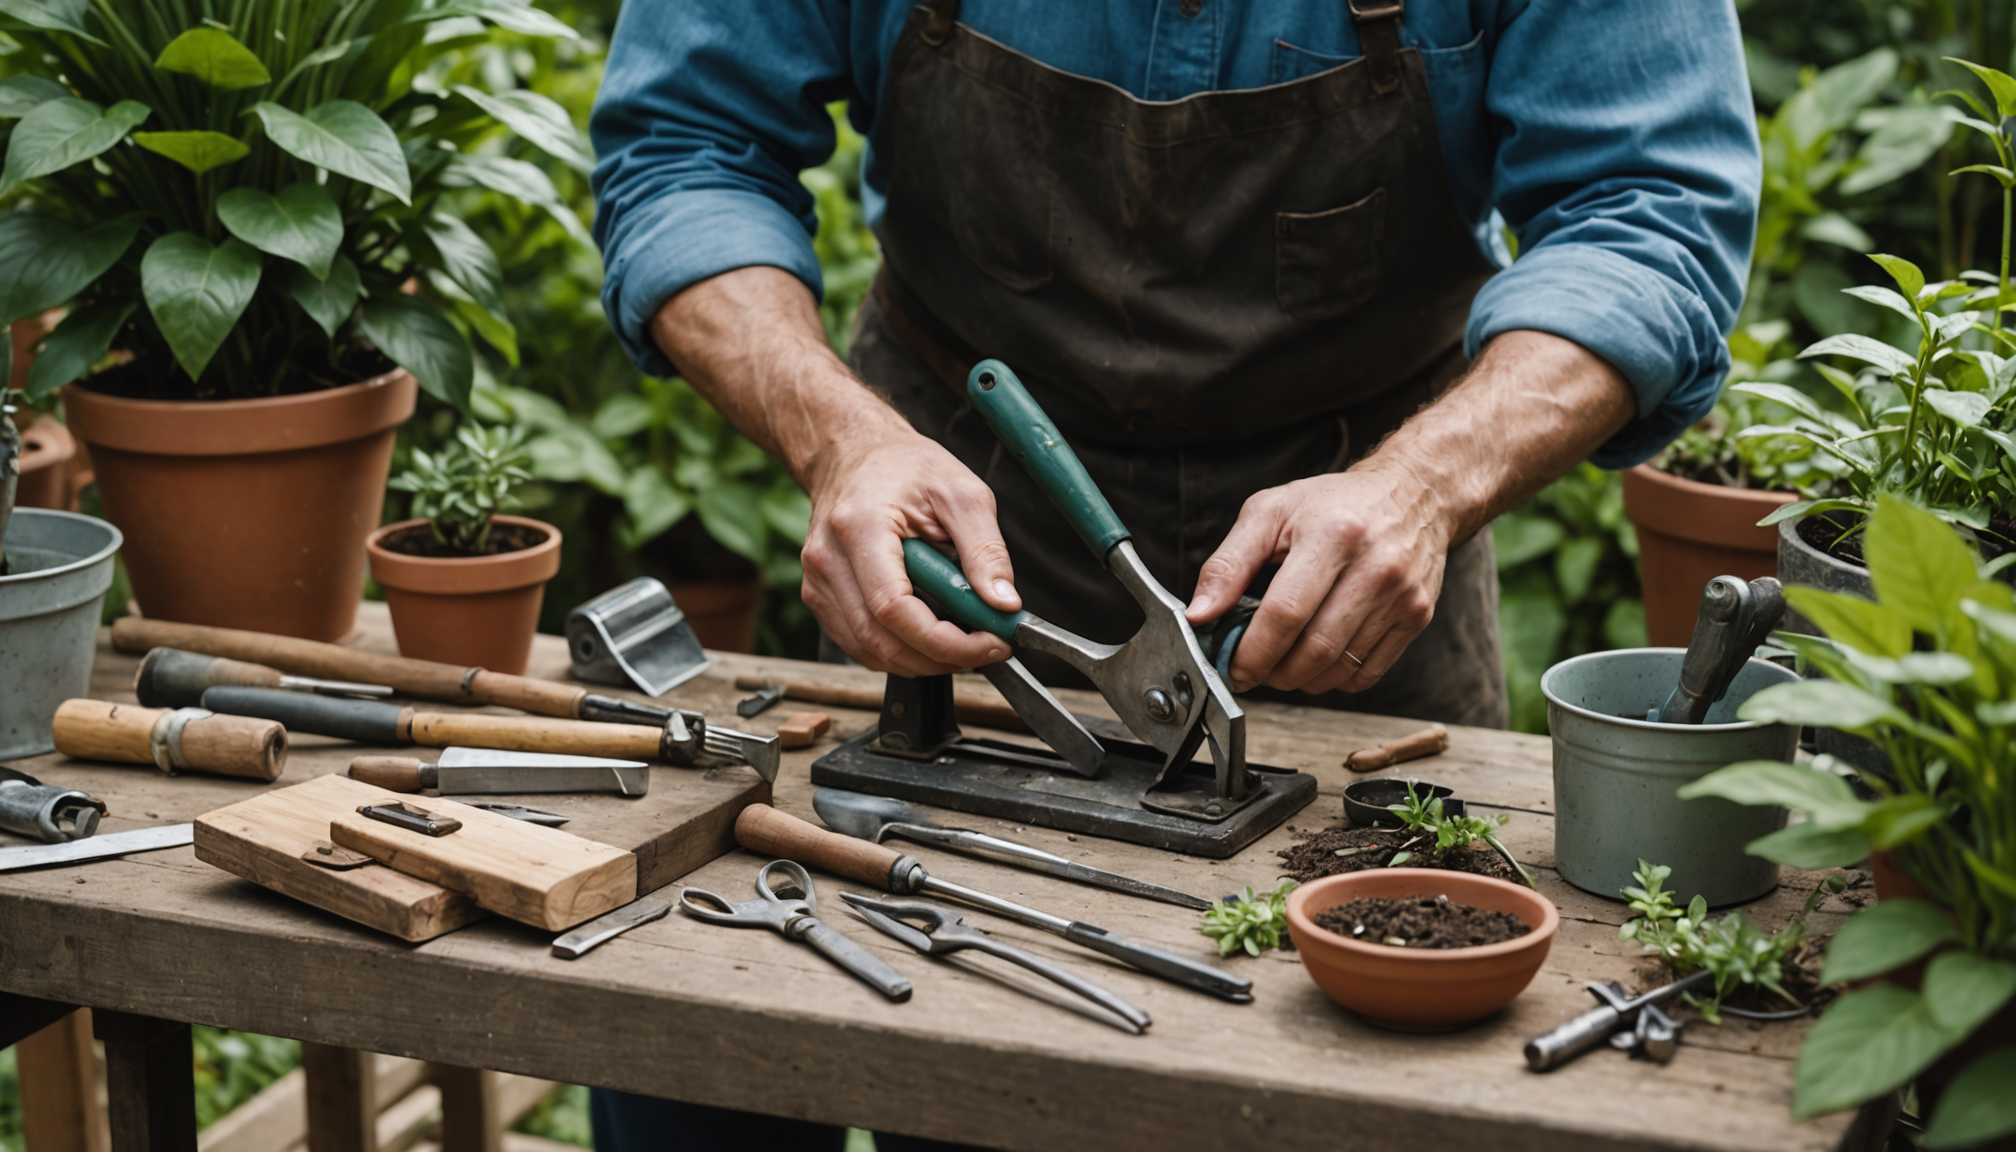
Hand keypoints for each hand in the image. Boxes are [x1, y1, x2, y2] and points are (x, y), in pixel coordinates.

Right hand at [800, 423, 1023, 675]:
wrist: (853, 452)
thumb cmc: (904, 466)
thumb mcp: (963, 494)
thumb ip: (987, 551)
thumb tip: (1004, 605)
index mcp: (860, 526)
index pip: (894, 609)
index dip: (945, 640)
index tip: (989, 642)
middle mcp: (828, 559)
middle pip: (879, 640)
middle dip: (939, 657)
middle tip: (984, 648)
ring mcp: (817, 581)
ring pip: (868, 651)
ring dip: (920, 659)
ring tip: (962, 639)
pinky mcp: (819, 596)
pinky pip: (858, 643)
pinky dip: (898, 650)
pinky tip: (928, 633)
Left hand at [1186, 465, 1450, 694]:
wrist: (1413, 493)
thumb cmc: (1333, 504)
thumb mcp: (1269, 513)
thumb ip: (1227, 564)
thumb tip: (1198, 616)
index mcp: (1332, 535)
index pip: (1285, 613)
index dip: (1253, 652)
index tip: (1232, 667)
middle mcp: (1375, 567)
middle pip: (1314, 649)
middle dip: (1273, 673)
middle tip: (1253, 670)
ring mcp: (1402, 596)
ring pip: (1340, 669)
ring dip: (1300, 680)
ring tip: (1281, 664)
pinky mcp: (1417, 617)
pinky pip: (1367, 674)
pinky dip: (1333, 680)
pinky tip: (1317, 661)